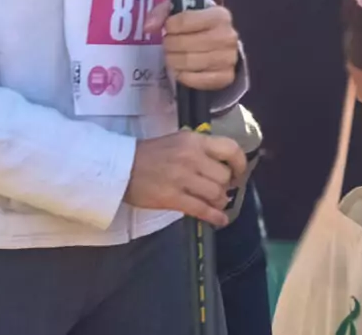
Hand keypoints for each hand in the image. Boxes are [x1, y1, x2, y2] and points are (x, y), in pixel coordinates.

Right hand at [125, 131, 246, 225]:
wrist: (121, 167)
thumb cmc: (150, 153)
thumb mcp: (178, 140)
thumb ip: (200, 149)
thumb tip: (223, 164)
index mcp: (194, 140)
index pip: (230, 148)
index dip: (240, 163)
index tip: (238, 173)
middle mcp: (191, 158)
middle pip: (224, 176)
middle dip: (226, 186)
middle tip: (220, 189)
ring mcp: (182, 179)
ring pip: (216, 194)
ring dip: (219, 201)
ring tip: (215, 202)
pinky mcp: (173, 198)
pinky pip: (202, 210)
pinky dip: (215, 217)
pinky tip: (220, 220)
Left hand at [145, 0, 239, 91]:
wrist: (221, 45)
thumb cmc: (198, 25)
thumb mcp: (183, 11)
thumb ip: (162, 12)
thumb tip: (148, 27)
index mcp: (219, 16)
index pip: (185, 20)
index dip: (170, 26)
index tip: (168, 28)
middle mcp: (227, 37)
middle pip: (184, 44)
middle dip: (169, 45)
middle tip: (168, 44)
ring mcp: (228, 59)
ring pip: (187, 62)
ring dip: (173, 60)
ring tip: (173, 55)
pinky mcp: (225, 77)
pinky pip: (194, 80)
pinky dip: (182, 75)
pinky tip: (181, 69)